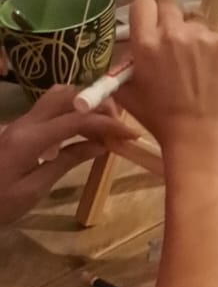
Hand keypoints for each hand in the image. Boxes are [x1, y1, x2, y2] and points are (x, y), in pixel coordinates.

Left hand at [0, 84, 140, 223]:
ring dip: (84, 105)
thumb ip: (67, 162)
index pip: (78, 119)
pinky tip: (79, 133)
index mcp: (29, 139)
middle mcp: (25, 122)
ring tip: (101, 127)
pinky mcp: (18, 129)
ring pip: (58, 96)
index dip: (108, 124)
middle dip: (98, 106)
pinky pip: (50, 109)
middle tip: (116, 127)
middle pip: (68, 96)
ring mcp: (20, 123)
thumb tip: (100, 145)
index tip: (131, 134)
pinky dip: (71, 113)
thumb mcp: (34, 190)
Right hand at [117, 0, 217, 156]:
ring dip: (189, 34)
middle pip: (168, 7)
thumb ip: (121, 65)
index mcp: (146, 43)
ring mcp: (202, 36)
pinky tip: (207, 67)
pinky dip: (209, 45)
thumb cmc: (160, 117)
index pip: (143, 4)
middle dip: (166, 23)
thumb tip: (123, 48)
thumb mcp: (127, 93)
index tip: (147, 24)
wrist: (201, 132)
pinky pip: (212, 33)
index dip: (144, 14)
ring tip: (191, 62)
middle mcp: (174, 33)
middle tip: (169, 44)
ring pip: (192, 21)